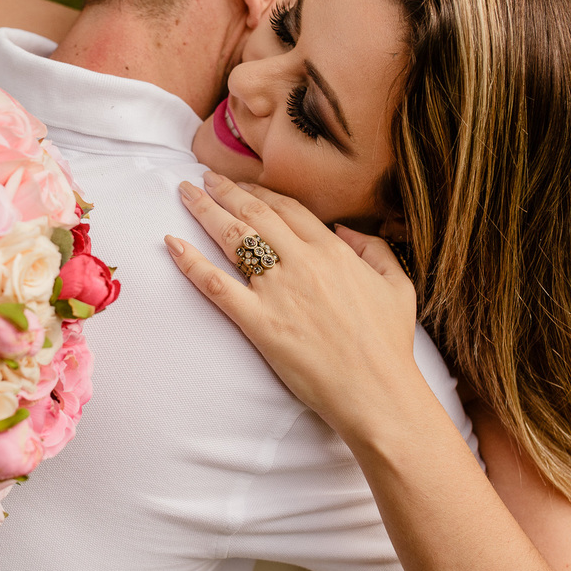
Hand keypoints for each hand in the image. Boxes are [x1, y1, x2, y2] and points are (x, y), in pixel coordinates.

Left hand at [165, 171, 420, 438]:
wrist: (377, 392)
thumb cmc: (389, 345)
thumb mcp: (398, 285)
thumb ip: (374, 248)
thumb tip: (345, 229)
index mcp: (334, 252)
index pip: (288, 208)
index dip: (260, 192)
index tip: (241, 184)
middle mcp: (302, 262)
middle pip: (255, 214)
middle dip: (225, 190)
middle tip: (203, 178)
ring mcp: (277, 291)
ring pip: (233, 238)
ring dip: (205, 210)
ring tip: (185, 194)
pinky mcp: (258, 322)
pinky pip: (216, 285)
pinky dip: (191, 262)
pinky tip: (172, 244)